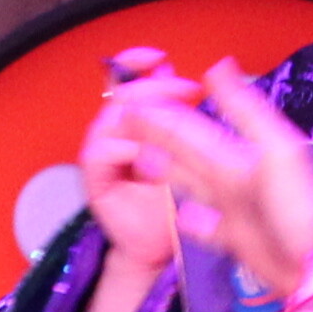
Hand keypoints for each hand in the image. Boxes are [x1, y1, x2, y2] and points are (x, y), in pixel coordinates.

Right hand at [74, 50, 189, 276]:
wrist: (172, 254)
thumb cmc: (192, 212)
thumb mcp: (210, 159)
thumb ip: (205, 116)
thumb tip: (215, 71)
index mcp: (146, 125)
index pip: (134, 81)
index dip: (139, 63)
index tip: (157, 57)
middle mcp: (122, 136)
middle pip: (122, 94)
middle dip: (148, 87)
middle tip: (181, 91)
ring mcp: (107, 159)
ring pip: (108, 119)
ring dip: (134, 112)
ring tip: (163, 117)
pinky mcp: (97, 184)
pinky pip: (98, 154)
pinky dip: (118, 147)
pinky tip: (141, 149)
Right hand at [105, 66, 312, 297]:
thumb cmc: (297, 205)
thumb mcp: (277, 149)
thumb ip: (245, 110)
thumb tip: (218, 66)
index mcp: (243, 152)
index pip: (194, 129)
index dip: (165, 116)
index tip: (132, 103)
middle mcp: (236, 176)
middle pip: (189, 152)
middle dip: (159, 137)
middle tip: (123, 124)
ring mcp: (235, 208)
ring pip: (194, 184)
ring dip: (169, 171)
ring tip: (141, 159)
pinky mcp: (236, 240)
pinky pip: (208, 227)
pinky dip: (193, 221)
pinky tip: (180, 216)